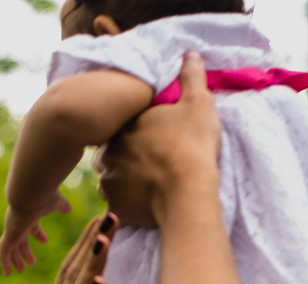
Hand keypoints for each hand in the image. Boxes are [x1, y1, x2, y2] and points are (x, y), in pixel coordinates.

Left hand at [0, 192, 73, 274]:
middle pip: (20, 239)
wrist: (30, 193)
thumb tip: (69, 208)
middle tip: (32, 262)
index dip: (38, 234)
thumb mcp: (56, 202)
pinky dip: (4, 261)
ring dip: (15, 259)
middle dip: (24, 251)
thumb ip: (62, 205)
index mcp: (28, 214)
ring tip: (20, 270)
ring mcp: (12, 229)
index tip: (45, 241)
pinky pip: (4, 251)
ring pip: (11, 247)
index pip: (32, 227)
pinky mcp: (9, 236)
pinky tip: (7, 272)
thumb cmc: (44, 196)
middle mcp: (18, 222)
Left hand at [98, 52, 221, 227]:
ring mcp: (109, 179)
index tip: (154, 140)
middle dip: (126, 156)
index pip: (123, 125)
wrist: (187, 193)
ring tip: (147, 186)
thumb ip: (192, 78)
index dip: (138, 132)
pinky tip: (145, 203)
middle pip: (113, 151)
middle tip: (151, 164)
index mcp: (126, 123)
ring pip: (111, 178)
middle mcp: (110, 149)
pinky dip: (127, 203)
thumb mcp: (199, 104)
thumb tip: (190, 54)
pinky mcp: (115, 205)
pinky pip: (116, 203)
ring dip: (124, 180)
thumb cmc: (193, 145)